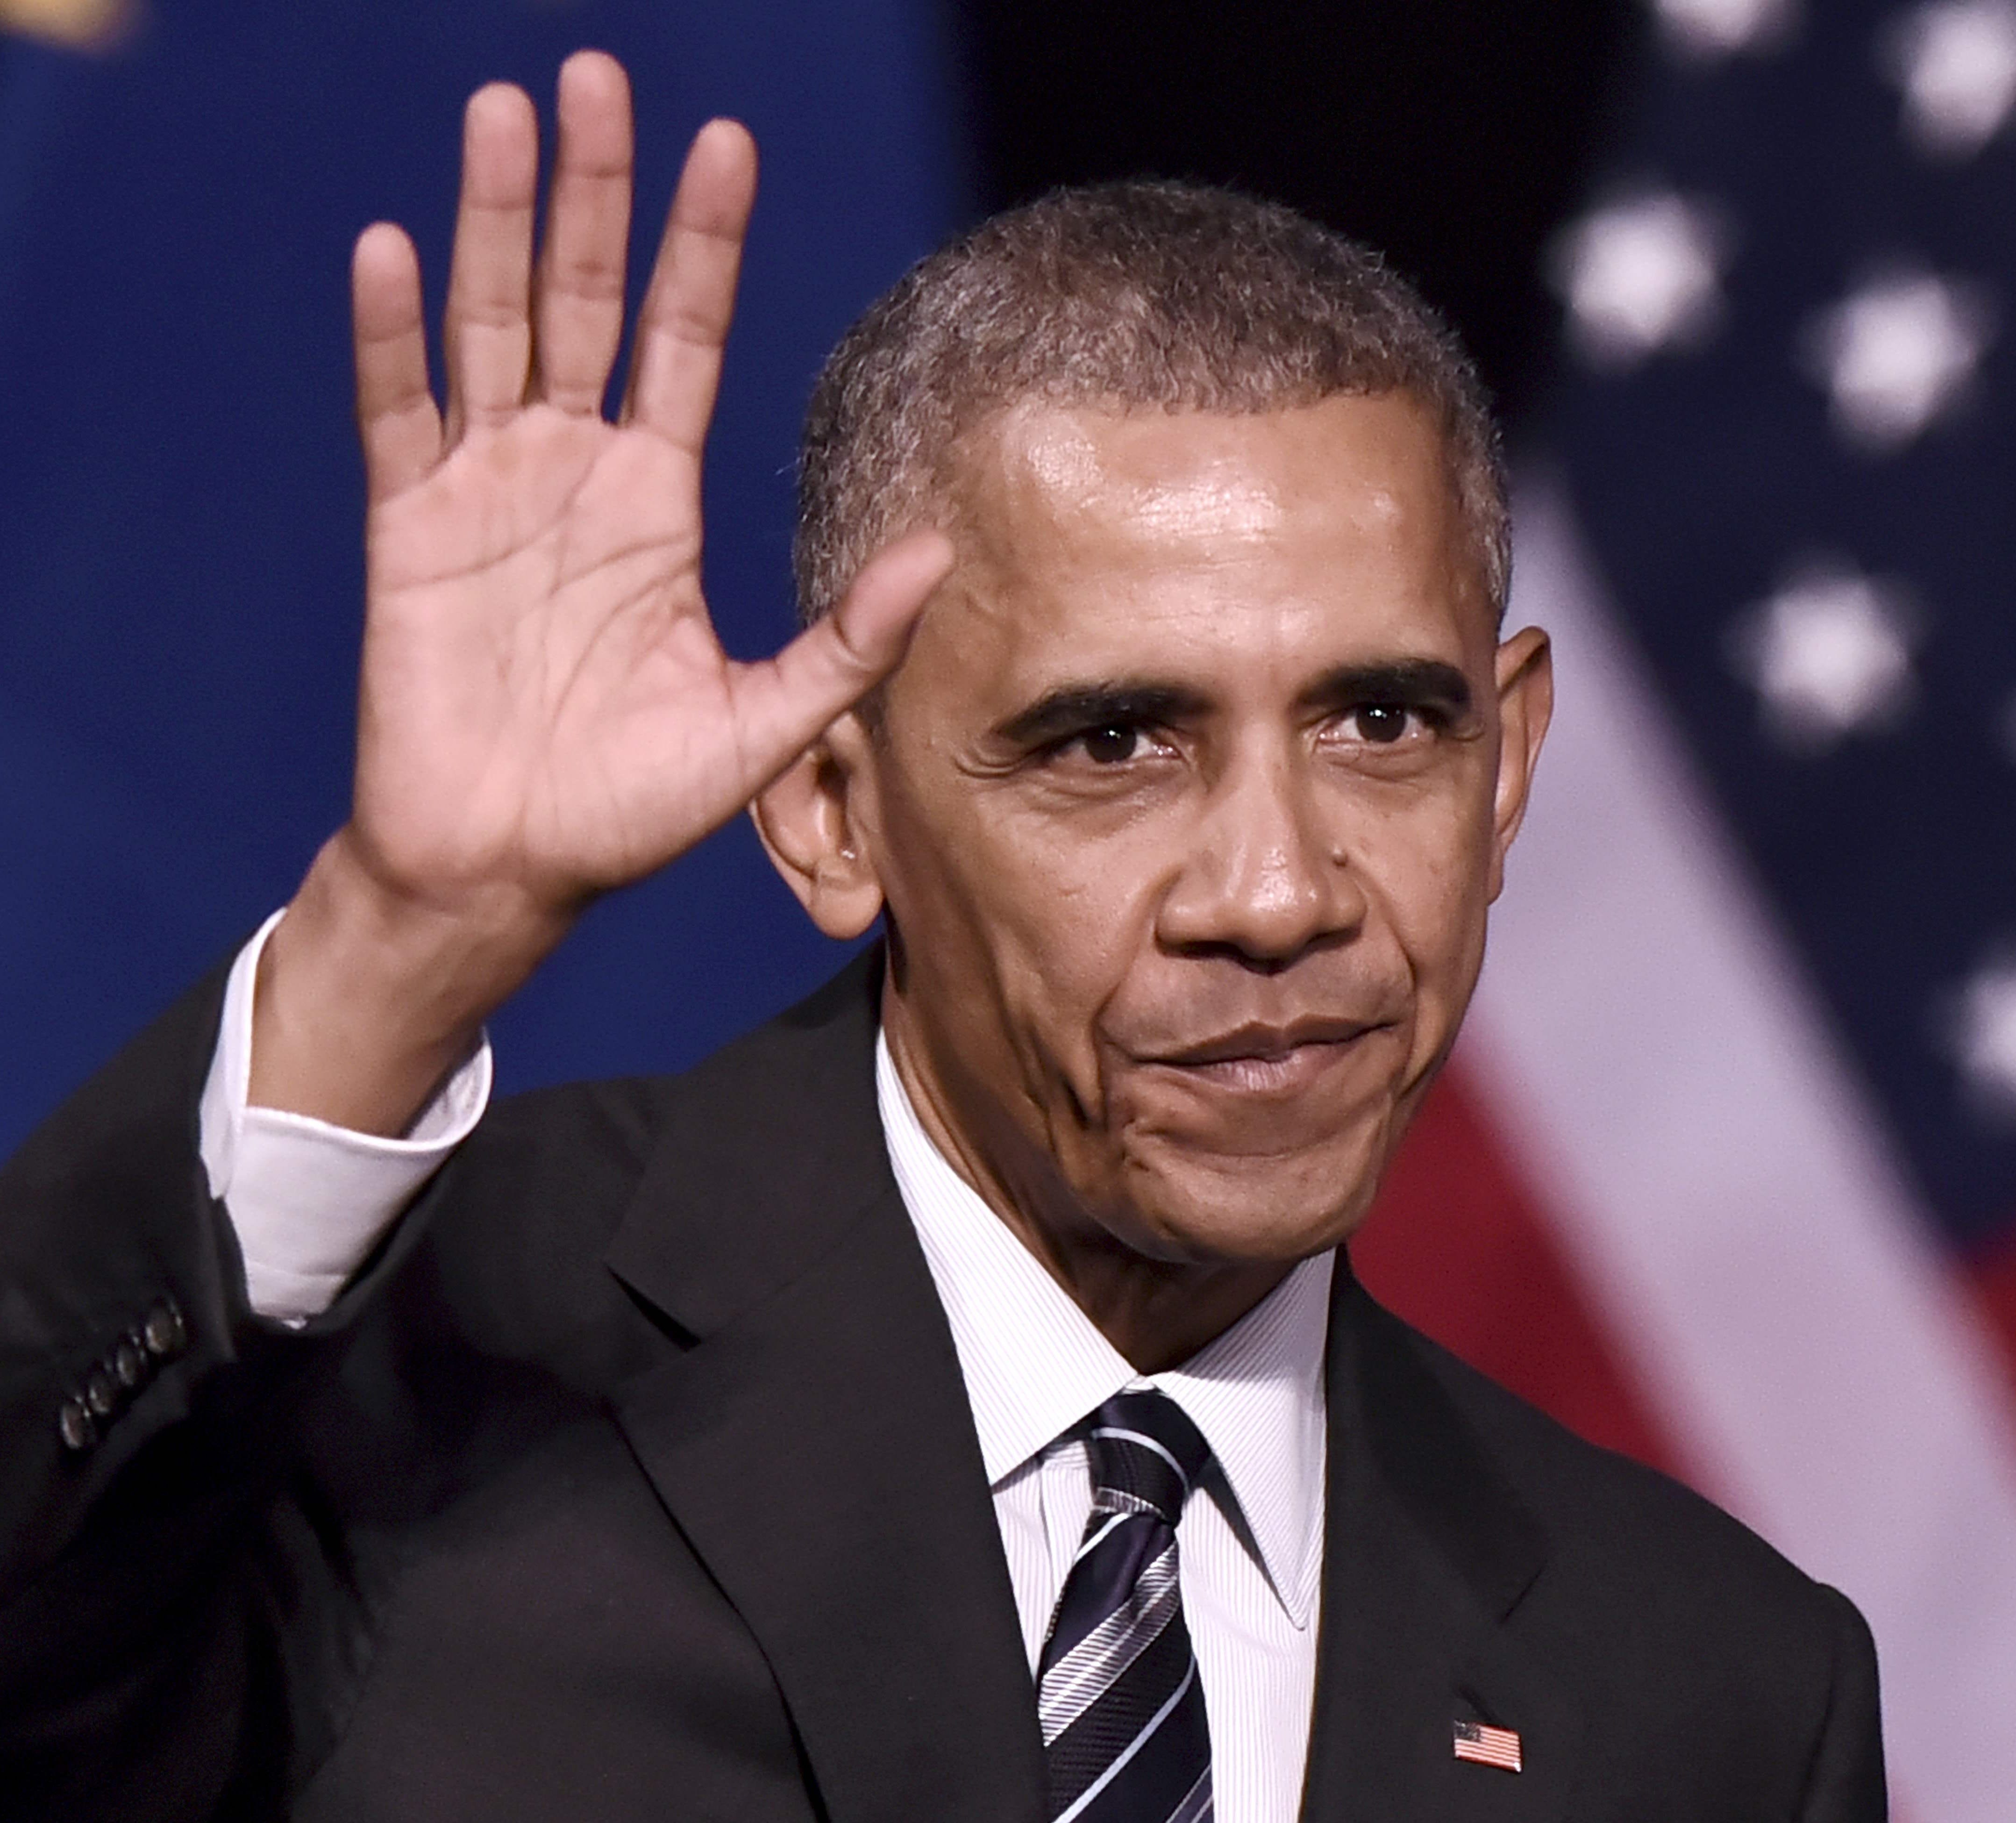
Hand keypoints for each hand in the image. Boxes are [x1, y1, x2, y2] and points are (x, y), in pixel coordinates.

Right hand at [254, 52, 949, 1132]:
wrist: (511, 867)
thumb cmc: (631, 806)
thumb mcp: (764, 722)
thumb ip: (847, 640)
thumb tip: (940, 555)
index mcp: (654, 499)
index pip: (683, 338)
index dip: (701, 245)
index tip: (725, 146)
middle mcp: (572, 471)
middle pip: (581, 298)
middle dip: (591, 190)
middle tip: (595, 76)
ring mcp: (485, 489)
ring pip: (489, 324)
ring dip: (491, 218)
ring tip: (503, 113)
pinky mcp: (408, 528)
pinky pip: (397, 413)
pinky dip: (392, 336)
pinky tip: (396, 249)